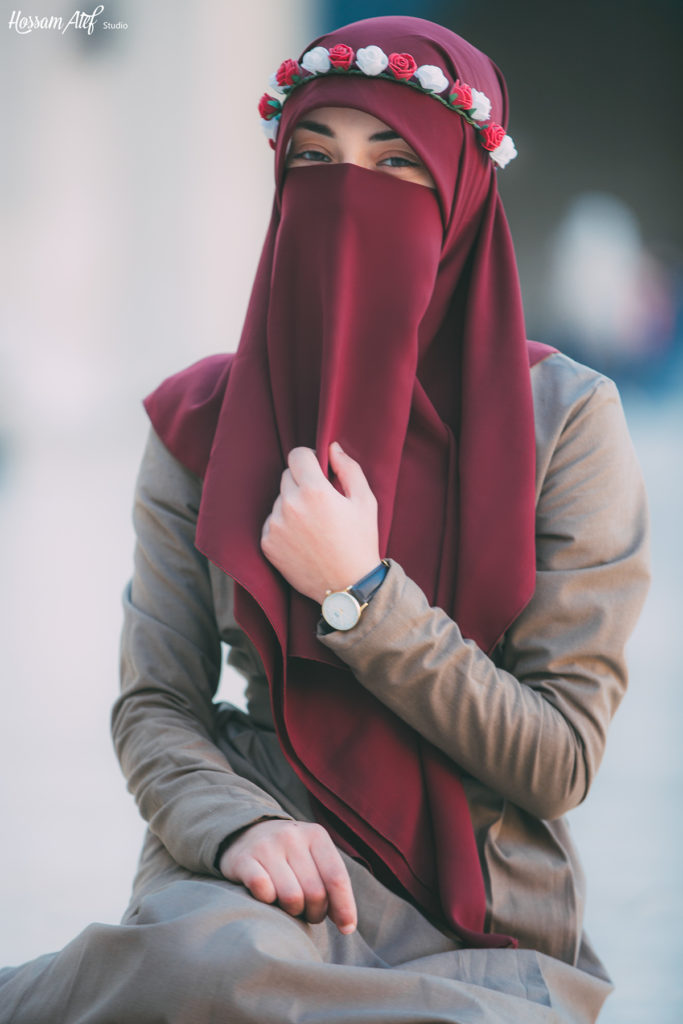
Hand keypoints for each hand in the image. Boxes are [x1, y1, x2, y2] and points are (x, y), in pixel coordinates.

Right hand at [219, 819, 356, 933]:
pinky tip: (267, 897)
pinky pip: (263, 891)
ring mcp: (266, 846)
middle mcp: (292, 836)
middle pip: (315, 892)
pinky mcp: (243, 859)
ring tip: (289, 907)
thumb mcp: (315, 858)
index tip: (346, 929)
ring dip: (292, 911)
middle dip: (315, 913)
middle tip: (308, 913)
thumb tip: (347, 925)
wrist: (247, 834)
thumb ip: (332, 885)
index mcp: (316, 835)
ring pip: (291, 897)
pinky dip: (268, 901)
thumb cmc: (290, 856)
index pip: (337, 877)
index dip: (344, 907)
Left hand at [261, 442, 380, 602]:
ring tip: (314, 527)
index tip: (318, 470)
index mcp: (314, 491)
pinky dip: (284, 526)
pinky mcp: (267, 543)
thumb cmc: (360, 542)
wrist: (348, 586)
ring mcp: (275, 525)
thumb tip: (332, 448)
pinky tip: (303, 540)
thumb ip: (349, 468)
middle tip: (321, 504)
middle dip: (302, 482)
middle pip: (287, 476)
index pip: (297, 454)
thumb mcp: (365, 501)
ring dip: (292, 505)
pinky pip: (272, 522)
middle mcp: (290, 505)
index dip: (309, 459)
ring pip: (279, 500)